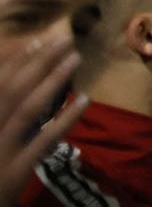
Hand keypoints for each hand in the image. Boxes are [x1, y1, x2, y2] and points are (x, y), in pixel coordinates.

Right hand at [0, 35, 87, 202]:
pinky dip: (64, 120)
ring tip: (75, 58)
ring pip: (27, 111)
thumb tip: (21, 75)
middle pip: (11, 90)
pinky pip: (43, 142)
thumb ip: (4, 106)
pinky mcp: (15, 171)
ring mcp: (1, 151)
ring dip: (52, 82)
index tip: (37, 40)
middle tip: (63, 38)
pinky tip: (84, 99)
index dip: (15, 60)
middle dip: (38, 62)